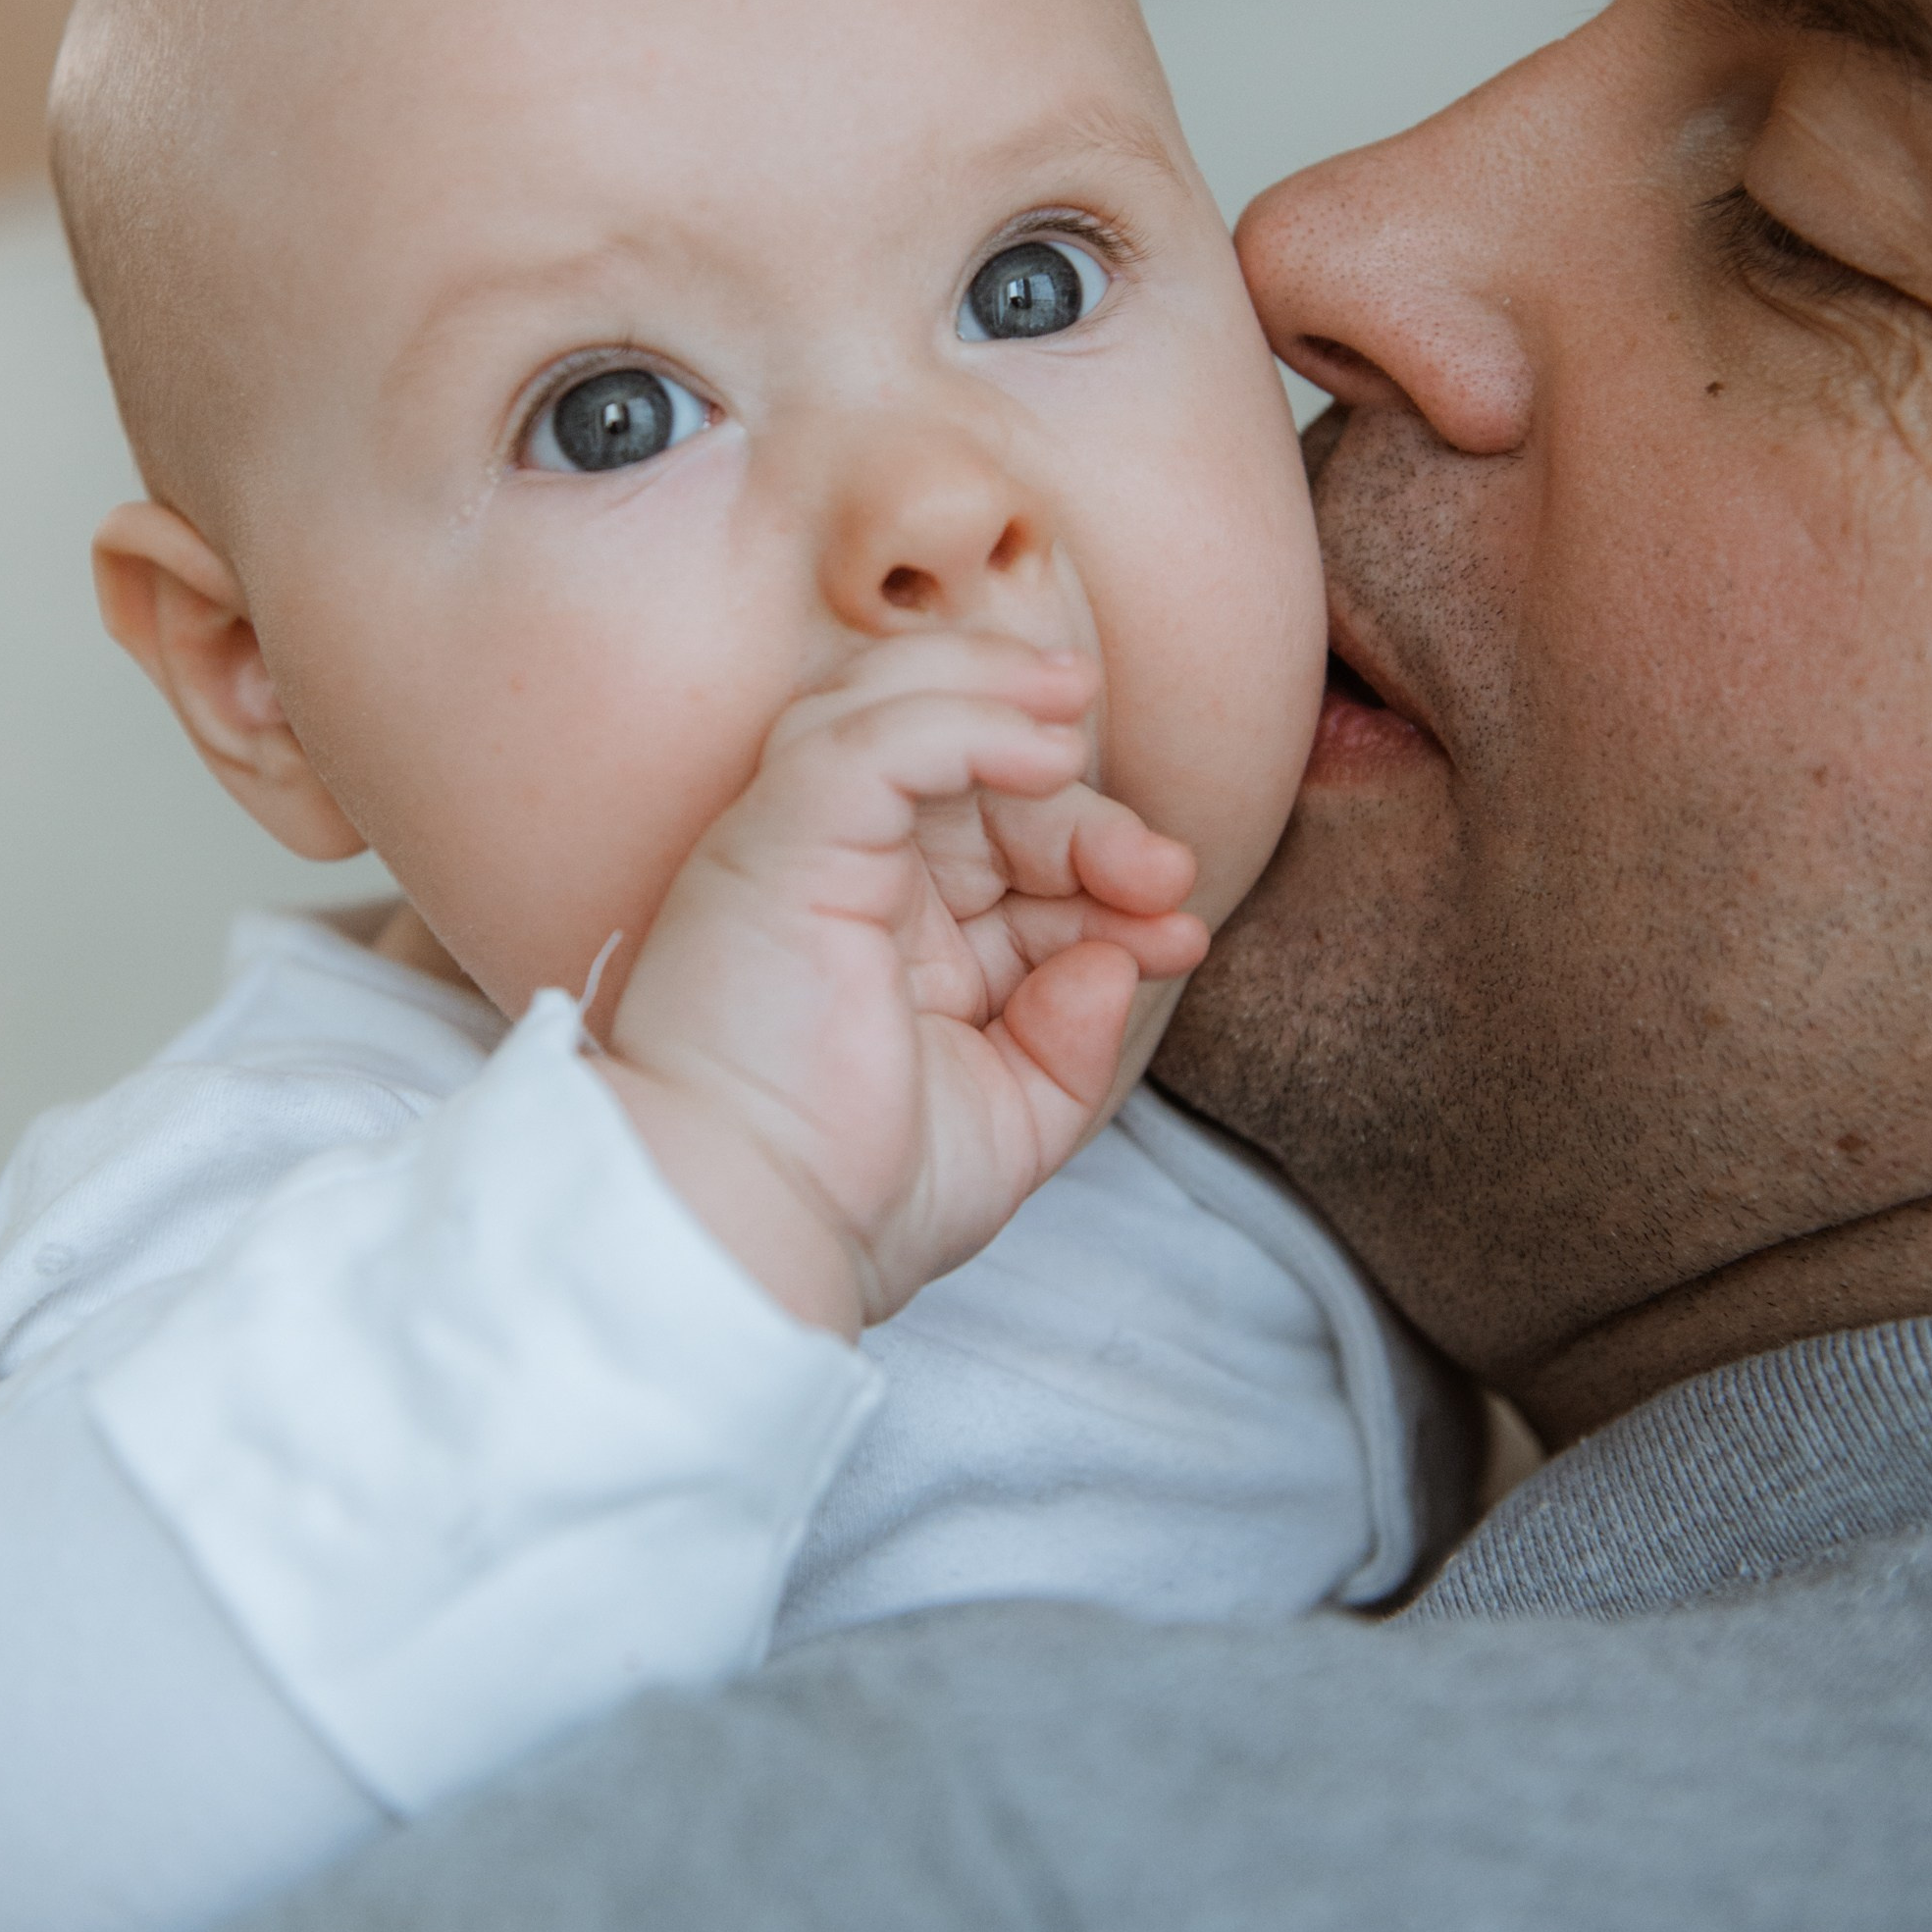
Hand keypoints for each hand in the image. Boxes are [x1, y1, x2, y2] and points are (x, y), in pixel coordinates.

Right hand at [600, 632, 1207, 1334]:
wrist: (754, 1235)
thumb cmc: (854, 1197)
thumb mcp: (1010, 1120)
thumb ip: (1071, 1039)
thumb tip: (1118, 958)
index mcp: (894, 935)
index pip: (1006, 850)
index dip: (1102, 871)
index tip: (1177, 933)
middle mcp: (844, 877)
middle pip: (968, 774)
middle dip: (1079, 807)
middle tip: (1160, 873)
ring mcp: (801, 847)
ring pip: (893, 706)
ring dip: (1002, 696)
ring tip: (1084, 713)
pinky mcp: (778, 837)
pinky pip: (874, 737)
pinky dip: (967, 720)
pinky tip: (1046, 752)